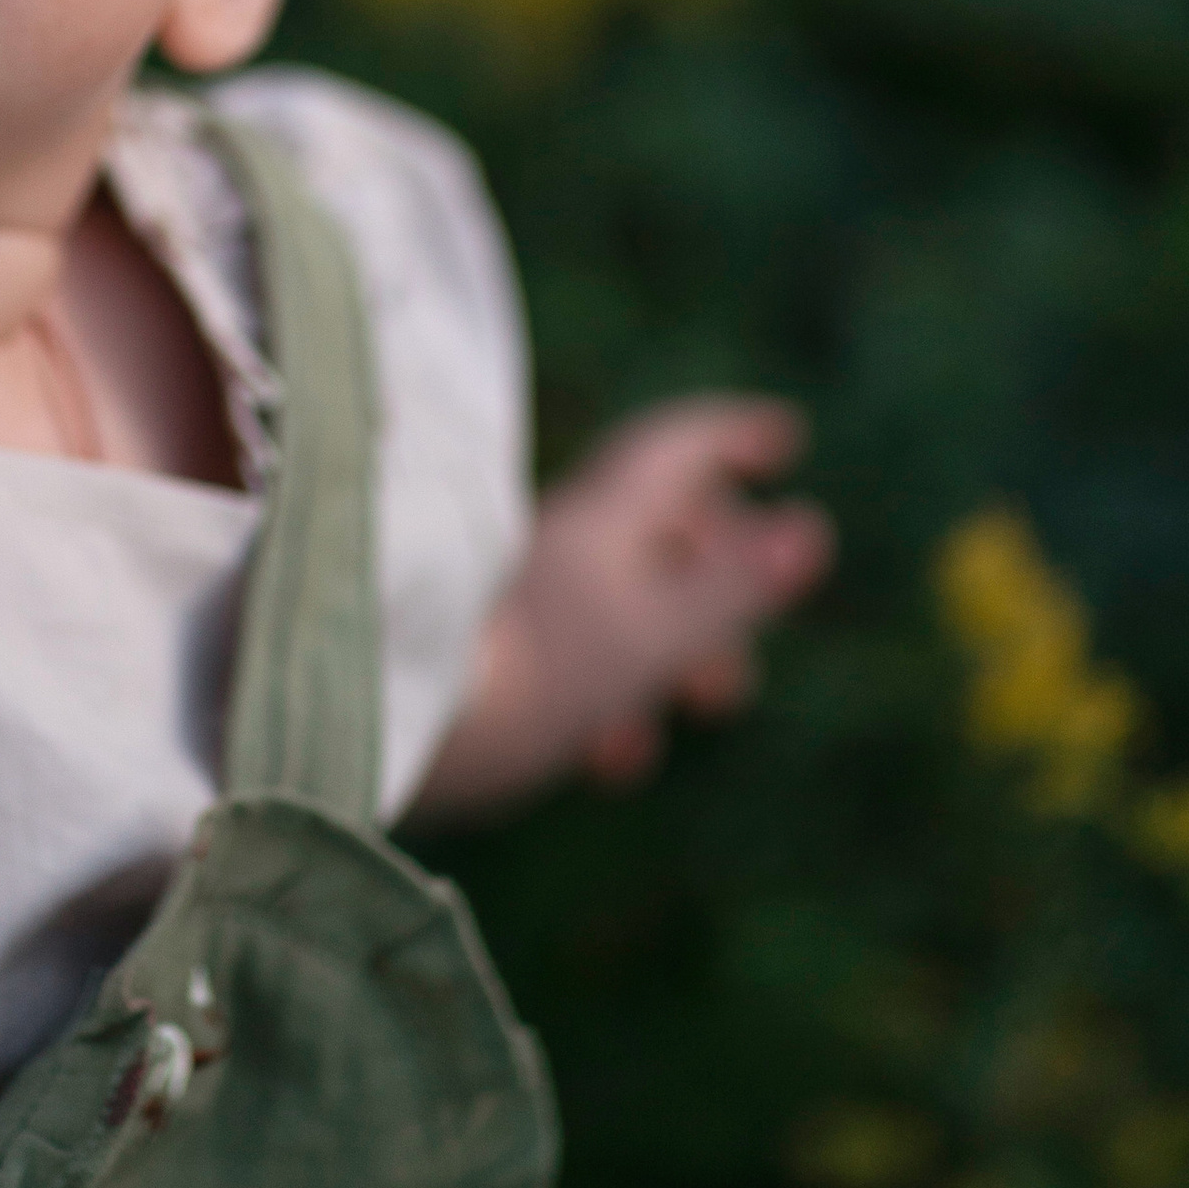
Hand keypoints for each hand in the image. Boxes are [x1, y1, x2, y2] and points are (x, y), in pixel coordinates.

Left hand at [419, 396, 833, 816]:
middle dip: (715, 584)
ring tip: (687, 716)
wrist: (377, 729)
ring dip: (666, 650)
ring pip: (613, 600)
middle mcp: (553, 544)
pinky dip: (609, 691)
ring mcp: (511, 597)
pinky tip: (604, 754)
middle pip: (651, 530)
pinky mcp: (476, 656)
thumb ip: (728, 589)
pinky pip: (565, 654)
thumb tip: (811, 529)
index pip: (674, 452)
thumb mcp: (647, 637)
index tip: (784, 433)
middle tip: (737, 675)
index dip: (731, 437)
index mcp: (597, 521)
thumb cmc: (523, 675)